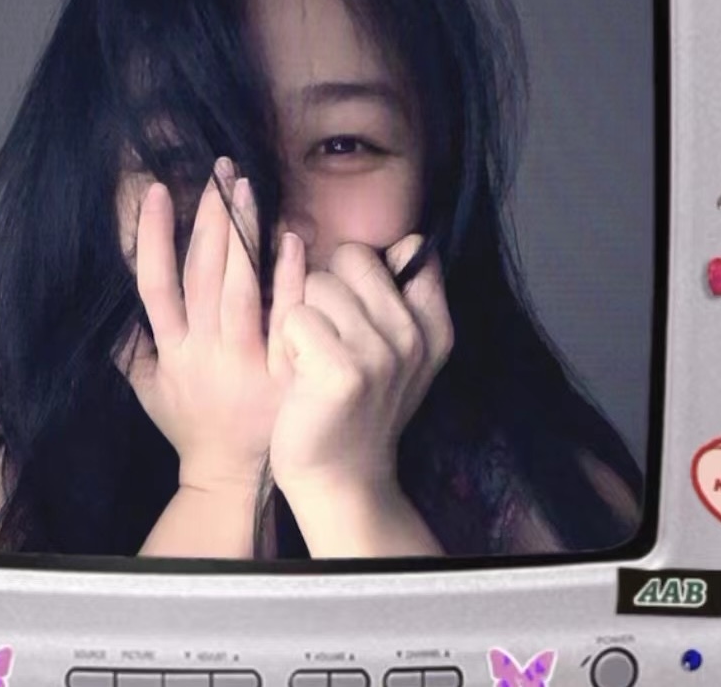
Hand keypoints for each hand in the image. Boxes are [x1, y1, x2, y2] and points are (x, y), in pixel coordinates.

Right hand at [122, 158, 305, 494]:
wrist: (234, 479)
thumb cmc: (192, 427)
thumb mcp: (149, 391)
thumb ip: (129, 347)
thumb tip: (108, 306)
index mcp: (170, 351)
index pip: (154, 283)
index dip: (153, 236)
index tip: (157, 191)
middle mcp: (202, 352)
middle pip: (201, 275)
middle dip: (208, 219)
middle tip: (219, 172)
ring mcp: (244, 362)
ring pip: (238, 290)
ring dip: (242, 236)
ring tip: (246, 190)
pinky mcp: (283, 372)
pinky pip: (285, 318)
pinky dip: (287, 278)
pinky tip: (291, 240)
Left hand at [269, 234, 453, 496]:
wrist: (340, 480)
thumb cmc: (353, 407)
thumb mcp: (396, 354)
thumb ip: (403, 298)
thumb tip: (406, 240)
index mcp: (433, 325)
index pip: (411, 250)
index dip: (369, 268)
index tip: (359, 306)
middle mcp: (414, 335)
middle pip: (351, 256)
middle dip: (326, 287)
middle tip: (327, 338)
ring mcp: (381, 353)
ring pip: (317, 283)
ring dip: (302, 316)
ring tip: (310, 359)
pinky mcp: (342, 370)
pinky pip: (296, 316)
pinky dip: (287, 342)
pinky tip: (298, 374)